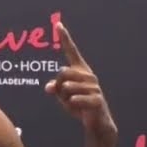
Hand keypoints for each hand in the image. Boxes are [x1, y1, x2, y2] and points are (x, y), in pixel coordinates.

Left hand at [45, 23, 115, 137]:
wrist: (96, 122)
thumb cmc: (79, 106)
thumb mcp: (63, 97)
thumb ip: (56, 89)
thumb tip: (49, 87)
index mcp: (80, 70)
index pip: (72, 51)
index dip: (65, 38)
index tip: (58, 25)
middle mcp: (88, 74)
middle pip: (62, 73)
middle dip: (59, 87)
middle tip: (65, 97)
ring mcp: (94, 86)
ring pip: (67, 88)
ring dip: (65, 99)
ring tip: (73, 104)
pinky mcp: (97, 99)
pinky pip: (75, 99)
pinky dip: (72, 105)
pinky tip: (77, 107)